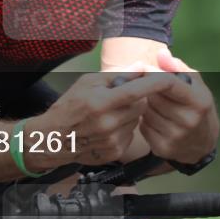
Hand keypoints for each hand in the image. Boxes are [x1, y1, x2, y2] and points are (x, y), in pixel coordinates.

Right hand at [30, 64, 177, 167]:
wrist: (54, 139)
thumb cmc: (69, 106)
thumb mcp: (87, 82)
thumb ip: (115, 75)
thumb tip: (140, 66)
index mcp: (100, 103)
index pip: (135, 91)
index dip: (153, 83)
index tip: (165, 77)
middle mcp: (108, 124)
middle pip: (141, 106)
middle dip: (137, 99)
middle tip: (122, 96)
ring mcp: (112, 140)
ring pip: (137, 120)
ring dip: (130, 114)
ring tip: (111, 113)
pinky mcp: (115, 152)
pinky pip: (131, 134)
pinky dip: (124, 128)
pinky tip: (108, 127)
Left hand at [138, 49, 219, 164]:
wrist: (203, 145)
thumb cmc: (198, 106)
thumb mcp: (196, 85)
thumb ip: (178, 67)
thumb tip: (161, 53)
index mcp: (199, 102)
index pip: (168, 82)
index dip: (152, 72)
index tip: (144, 67)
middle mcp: (188, 121)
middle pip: (153, 96)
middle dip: (149, 88)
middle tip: (153, 87)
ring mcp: (175, 137)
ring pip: (145, 110)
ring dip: (146, 104)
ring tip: (157, 103)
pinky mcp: (162, 148)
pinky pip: (142, 126)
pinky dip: (144, 119)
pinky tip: (156, 119)